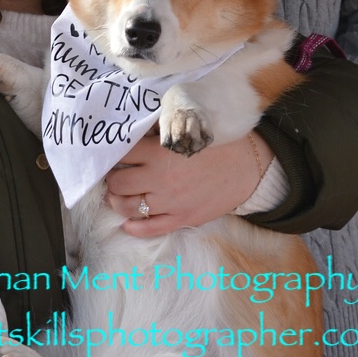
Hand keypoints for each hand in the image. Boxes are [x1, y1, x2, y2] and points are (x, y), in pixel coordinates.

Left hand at [104, 130, 273, 237]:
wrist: (246, 167)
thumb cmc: (216, 143)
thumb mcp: (186, 128)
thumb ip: (159, 130)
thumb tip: (136, 127)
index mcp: (159, 152)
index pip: (121, 154)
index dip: (113, 154)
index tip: (111, 154)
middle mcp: (159, 178)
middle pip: (118, 183)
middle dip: (112, 179)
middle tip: (114, 175)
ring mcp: (169, 202)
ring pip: (129, 207)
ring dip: (117, 202)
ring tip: (116, 196)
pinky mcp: (181, 218)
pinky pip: (150, 229)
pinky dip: (134, 228)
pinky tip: (127, 224)